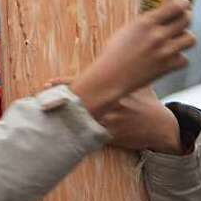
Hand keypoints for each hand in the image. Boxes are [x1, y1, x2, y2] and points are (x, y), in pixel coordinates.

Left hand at [45, 81, 183, 153]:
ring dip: (65, 121)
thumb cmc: (148, 103)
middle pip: (79, 102)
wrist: (162, 127)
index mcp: (112, 89)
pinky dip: (79, 139)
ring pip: (83, 121)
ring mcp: (111, 120)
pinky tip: (62, 141)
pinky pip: (93, 138)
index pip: (84, 83)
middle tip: (38, 102)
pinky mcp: (113, 137)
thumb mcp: (138, 84)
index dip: (64, 83)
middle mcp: (110, 103)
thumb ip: (125, 75)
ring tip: (44, 122)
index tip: (47, 84)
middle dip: (60, 102)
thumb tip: (113, 59)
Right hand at [69, 0, 195, 117]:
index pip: (177, 5)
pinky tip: (169, 57)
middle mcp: (158, 35)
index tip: (180, 3)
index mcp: (146, 22)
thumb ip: (147, 19)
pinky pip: (184, 59)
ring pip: (191, 39)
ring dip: (185, 37)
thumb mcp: (128, 28)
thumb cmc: (114, 51)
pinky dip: (179, 58)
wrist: (110, 77)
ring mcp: (164, 52)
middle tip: (181, 19)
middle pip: (187, 19)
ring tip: (176, 39)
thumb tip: (163, 7)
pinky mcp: (166, 68)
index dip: (182, 3)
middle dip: (186, 16)